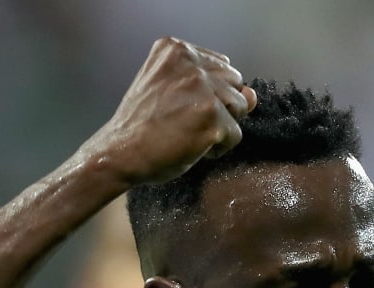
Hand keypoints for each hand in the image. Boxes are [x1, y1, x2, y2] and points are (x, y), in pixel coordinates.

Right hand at [83, 37, 257, 186]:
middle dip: (219, 107)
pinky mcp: (212, 118)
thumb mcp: (171, 90)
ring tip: (187, 132)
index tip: (180, 106)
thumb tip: (253, 95)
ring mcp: (203, 90)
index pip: (221, 67)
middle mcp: (191, 62)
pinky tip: (191, 146)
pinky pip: (235, 135)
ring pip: (239, 110)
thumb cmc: (142, 125)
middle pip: (234, 84)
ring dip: (219, 127)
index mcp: (176, 49)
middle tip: (183, 122)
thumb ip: (213, 85)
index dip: (207, 93)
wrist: (119, 153)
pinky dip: (217, 148)